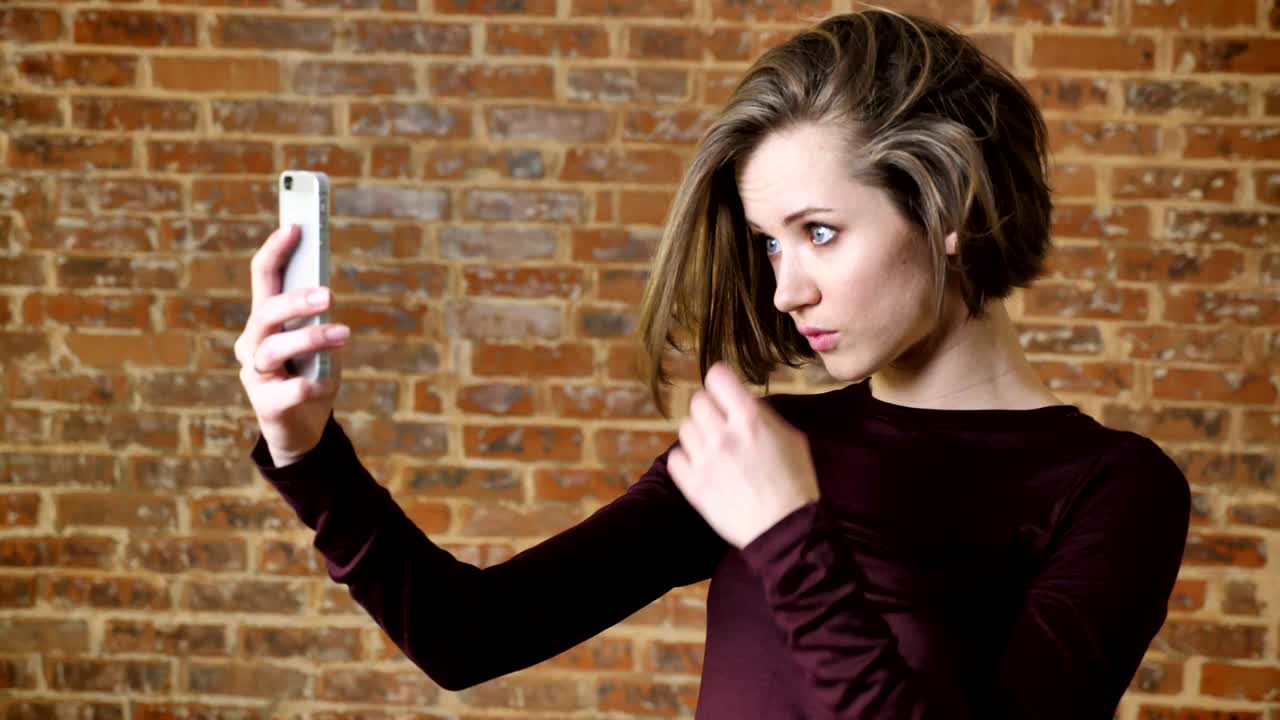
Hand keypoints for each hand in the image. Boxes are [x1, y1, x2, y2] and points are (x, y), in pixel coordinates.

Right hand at [234, 225, 348, 466]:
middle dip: (295, 301)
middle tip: (328, 295)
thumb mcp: (318, 344)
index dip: (275, 251)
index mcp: (264, 322)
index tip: (295, 226)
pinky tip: (323, 384)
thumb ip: (317, 319)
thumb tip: (325, 291)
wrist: (302, 429)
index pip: (262, 279)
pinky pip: (288, 390)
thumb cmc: (310, 375)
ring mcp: (255, 376)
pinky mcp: (266, 406)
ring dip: (311, 339)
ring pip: (274, 349)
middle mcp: (252, 345)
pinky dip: (309, 385)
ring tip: (344, 334)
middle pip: (265, 314)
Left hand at [667, 363, 820, 548]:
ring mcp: (705, 461)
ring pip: (685, 428)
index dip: (721, 382)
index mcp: (751, 419)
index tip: (724, 392)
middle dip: (710, 409)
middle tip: (721, 424)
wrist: (785, 531)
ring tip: (714, 449)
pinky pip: (675, 458)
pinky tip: (703, 467)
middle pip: (697, 401)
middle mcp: (723, 435)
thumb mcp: (791, 439)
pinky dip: (686, 460)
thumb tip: (741, 402)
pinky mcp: (692, 486)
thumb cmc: (796, 484)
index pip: (717, 377)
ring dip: (698, 434)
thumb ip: (763, 416)